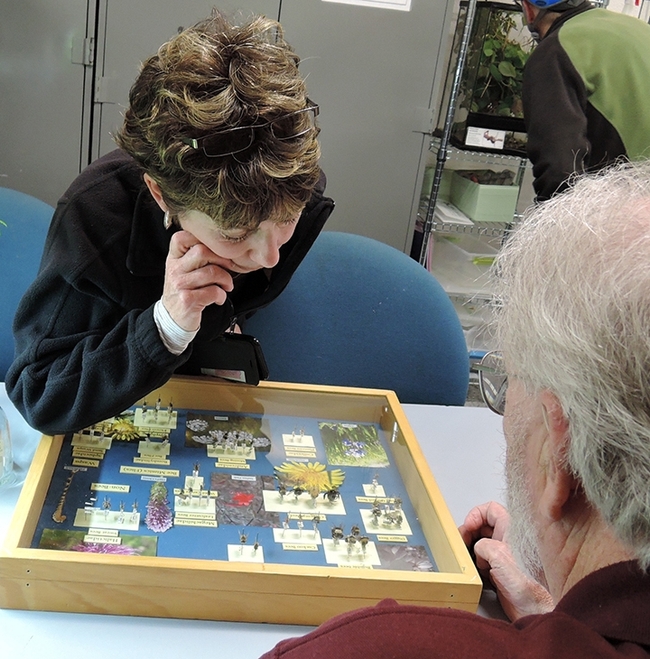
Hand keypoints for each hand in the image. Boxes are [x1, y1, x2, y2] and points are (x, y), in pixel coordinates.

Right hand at [162, 231, 234, 330]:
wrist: (173, 318)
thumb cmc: (185, 291)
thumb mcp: (184, 270)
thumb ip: (196, 256)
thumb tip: (224, 247)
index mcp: (174, 258)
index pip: (183, 237)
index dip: (202, 239)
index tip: (216, 251)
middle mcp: (175, 269)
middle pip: (202, 251)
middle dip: (222, 260)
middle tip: (229, 269)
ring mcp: (180, 284)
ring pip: (211, 272)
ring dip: (226, 279)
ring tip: (226, 286)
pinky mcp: (187, 300)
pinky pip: (213, 291)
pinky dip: (222, 295)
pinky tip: (219, 298)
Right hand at [459, 502, 553, 620]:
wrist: (537, 610)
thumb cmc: (529, 584)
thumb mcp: (499, 555)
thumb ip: (483, 545)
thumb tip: (477, 549)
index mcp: (513, 529)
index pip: (490, 510)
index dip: (476, 515)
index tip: (468, 527)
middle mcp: (509, 541)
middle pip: (484, 526)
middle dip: (471, 533)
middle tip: (462, 542)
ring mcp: (505, 556)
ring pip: (482, 544)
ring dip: (472, 550)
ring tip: (468, 558)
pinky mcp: (501, 571)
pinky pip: (483, 561)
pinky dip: (476, 564)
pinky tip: (477, 572)